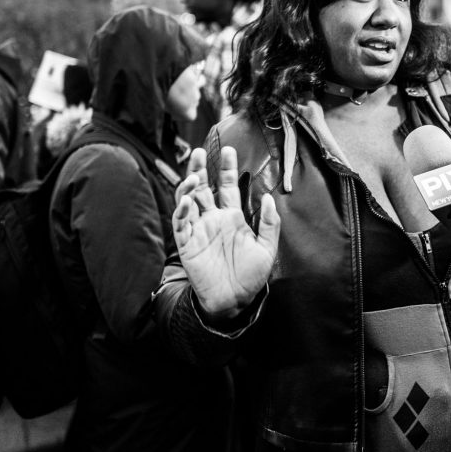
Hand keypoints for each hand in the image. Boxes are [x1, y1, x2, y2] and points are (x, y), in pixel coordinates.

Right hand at [173, 146, 279, 321]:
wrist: (235, 301)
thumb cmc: (251, 276)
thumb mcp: (267, 248)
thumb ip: (269, 223)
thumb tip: (269, 197)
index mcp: (232, 216)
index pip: (227, 186)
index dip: (226, 167)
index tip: (229, 150)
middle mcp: (213, 219)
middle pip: (203, 187)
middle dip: (200, 168)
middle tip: (200, 151)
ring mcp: (199, 229)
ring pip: (187, 200)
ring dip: (187, 185)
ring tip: (194, 174)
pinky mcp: (187, 243)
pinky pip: (180, 223)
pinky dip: (181, 210)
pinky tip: (186, 199)